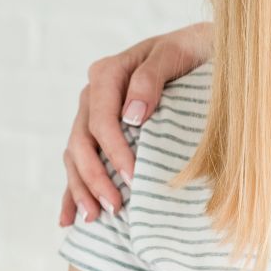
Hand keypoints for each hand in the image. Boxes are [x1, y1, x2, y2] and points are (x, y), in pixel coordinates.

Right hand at [58, 22, 215, 223]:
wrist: (201, 50)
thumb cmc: (192, 51)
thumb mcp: (177, 53)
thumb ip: (150, 78)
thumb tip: (132, 115)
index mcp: (108, 73)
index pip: (101, 119)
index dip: (113, 151)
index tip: (132, 177)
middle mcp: (93, 94)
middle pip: (81, 141)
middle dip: (95, 177)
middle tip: (115, 206)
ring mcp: (92, 115)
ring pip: (75, 156)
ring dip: (81, 189)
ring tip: (94, 218)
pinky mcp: (98, 133)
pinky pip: (78, 164)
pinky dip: (72, 192)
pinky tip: (69, 219)